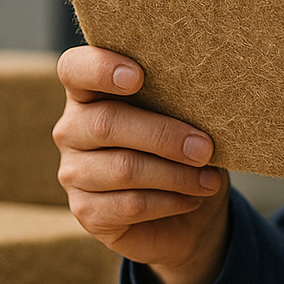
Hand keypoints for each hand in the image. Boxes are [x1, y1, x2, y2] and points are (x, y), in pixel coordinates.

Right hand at [54, 46, 231, 283]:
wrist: (188, 215)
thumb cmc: (183, 150)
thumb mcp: (185, 119)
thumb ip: (180, 102)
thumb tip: (207, 99)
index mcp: (92, 92)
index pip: (75, 69)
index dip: (99, 68)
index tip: (138, 76)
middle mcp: (73, 129)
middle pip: (106, 123)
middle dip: (163, 135)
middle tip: (205, 148)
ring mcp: (74, 172)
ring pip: (124, 169)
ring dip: (176, 174)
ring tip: (209, 179)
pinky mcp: (86, 211)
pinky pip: (130, 204)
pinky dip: (170, 201)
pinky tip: (192, 198)